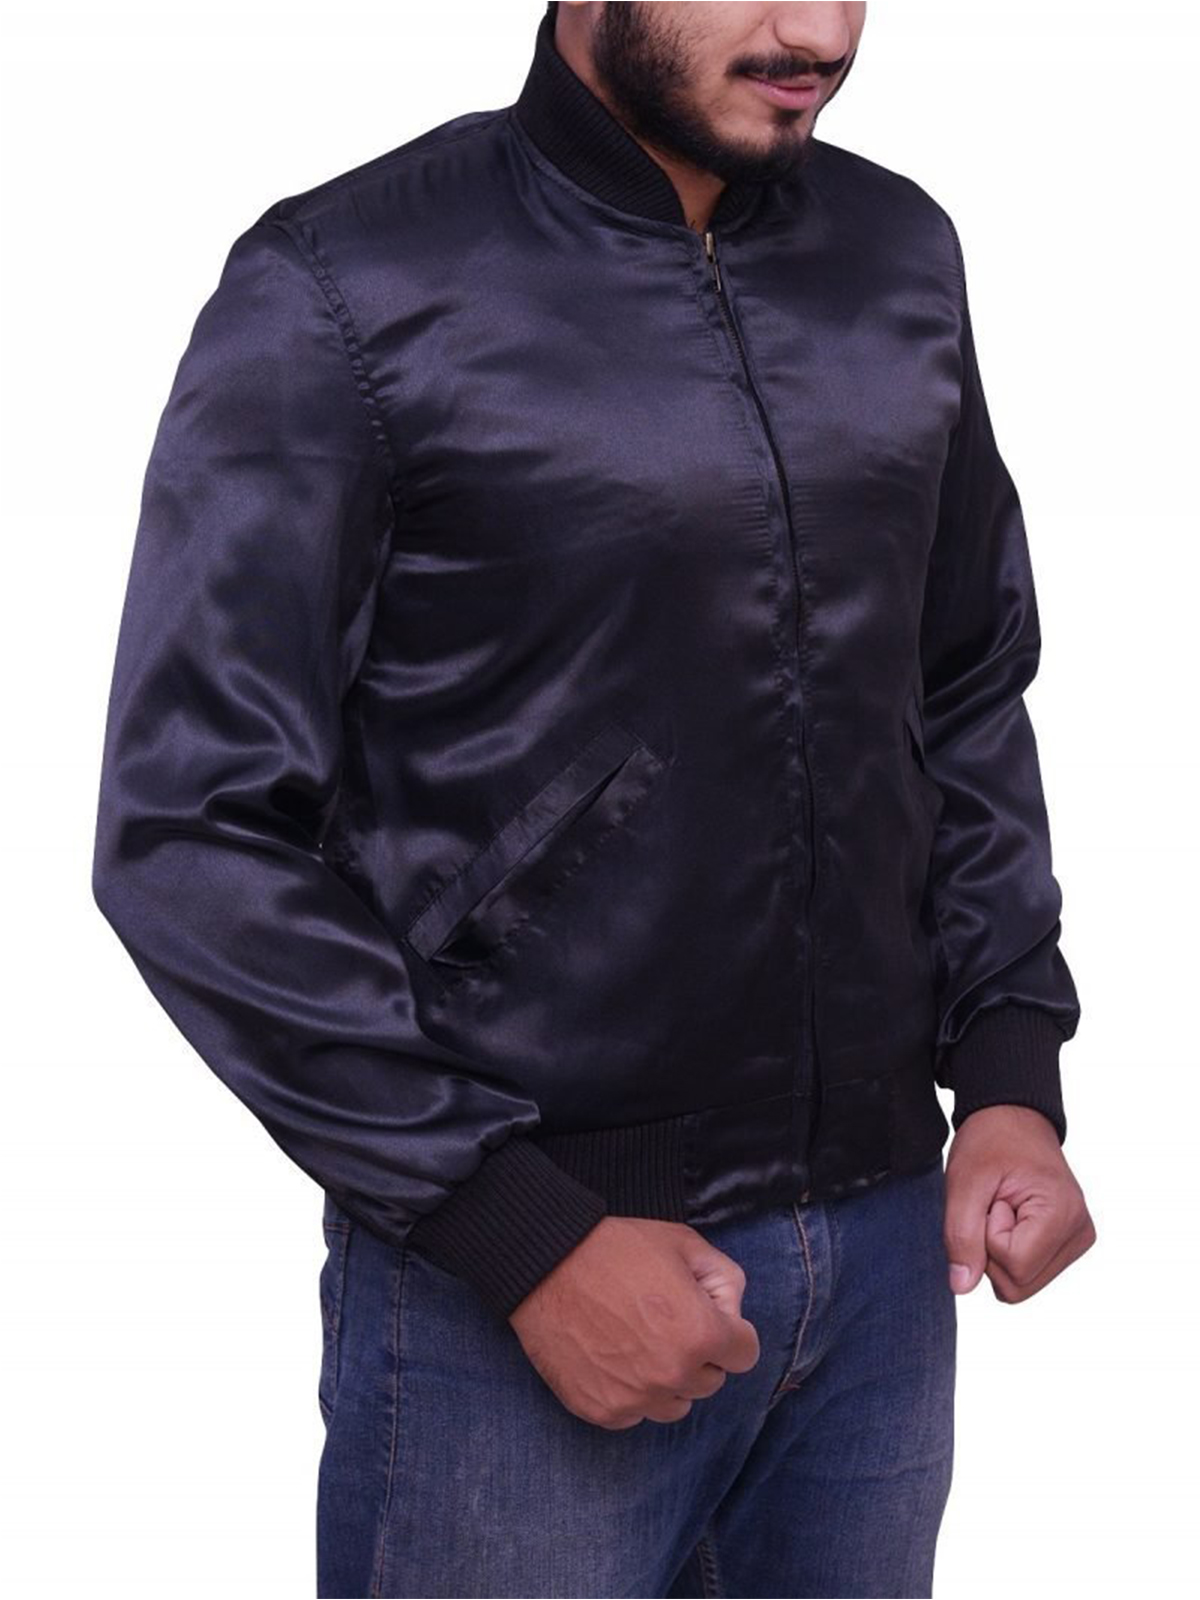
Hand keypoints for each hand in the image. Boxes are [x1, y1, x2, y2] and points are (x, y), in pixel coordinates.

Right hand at [507, 1216, 760, 1428]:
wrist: (547, 1262)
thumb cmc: (617, 1248)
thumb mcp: (684, 1243)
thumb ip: (725, 1279)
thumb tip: (731, 1314)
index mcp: (701, 1334)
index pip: (744, 1355)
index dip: (729, 1330)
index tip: (707, 1316)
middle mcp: (672, 1375)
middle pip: (710, 1381)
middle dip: (698, 1354)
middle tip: (666, 1322)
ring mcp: (635, 1399)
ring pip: (674, 1405)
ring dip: (668, 1380)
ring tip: (639, 1342)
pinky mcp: (601, 1411)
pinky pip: (635, 1414)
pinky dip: (631, 1392)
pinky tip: (613, 1356)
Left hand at [943, 1104, 1096, 1301]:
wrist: (1012, 1119)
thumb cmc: (991, 1142)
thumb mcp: (964, 1182)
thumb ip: (960, 1236)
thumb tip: (961, 1287)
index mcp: (1064, 1213)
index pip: (1014, 1267)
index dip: (987, 1237)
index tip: (993, 1200)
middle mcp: (1080, 1232)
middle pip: (1019, 1286)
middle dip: (991, 1250)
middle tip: (995, 1206)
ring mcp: (1078, 1240)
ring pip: (1022, 1285)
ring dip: (999, 1251)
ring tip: (1004, 1209)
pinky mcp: (1069, 1244)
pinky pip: (1028, 1273)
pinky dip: (1010, 1252)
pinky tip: (1013, 1219)